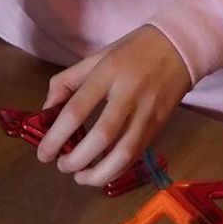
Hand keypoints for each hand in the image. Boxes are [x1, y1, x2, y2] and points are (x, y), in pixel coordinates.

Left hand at [35, 25, 190, 186]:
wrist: (178, 46)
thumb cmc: (132, 50)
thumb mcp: (96, 57)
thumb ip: (68, 82)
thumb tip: (46, 113)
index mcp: (107, 72)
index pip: (77, 109)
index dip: (56, 136)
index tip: (43, 154)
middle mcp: (128, 93)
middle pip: (101, 135)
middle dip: (77, 159)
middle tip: (62, 166)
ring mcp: (147, 111)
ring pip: (124, 153)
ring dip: (99, 173)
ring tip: (81, 177)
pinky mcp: (159, 125)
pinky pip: (137, 154)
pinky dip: (117, 169)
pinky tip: (103, 171)